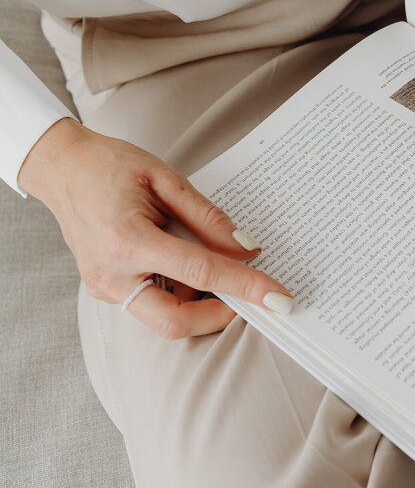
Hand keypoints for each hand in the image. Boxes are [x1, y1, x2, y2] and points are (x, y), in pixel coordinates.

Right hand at [19, 118, 291, 337]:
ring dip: (199, 303)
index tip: (278, 298)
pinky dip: (178, 294)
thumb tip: (245, 247)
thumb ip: (207, 217)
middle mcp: (112, 274)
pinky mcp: (104, 290)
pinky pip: (149, 305)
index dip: (245, 286)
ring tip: (216, 267)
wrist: (62, 168)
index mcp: (128, 240)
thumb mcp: (165, 178)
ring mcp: (104, 288)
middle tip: (251, 296)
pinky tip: (187, 265)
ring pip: (164, 320)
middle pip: (178, 322)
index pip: (201, 273)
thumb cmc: (110, 165)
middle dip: (221, 315)